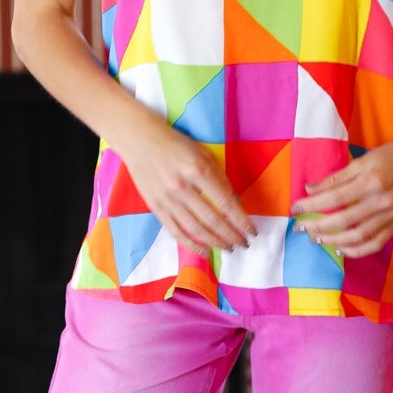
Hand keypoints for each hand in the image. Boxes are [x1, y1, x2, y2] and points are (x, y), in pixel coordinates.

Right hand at [120, 117, 256, 251]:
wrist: (139, 140)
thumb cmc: (176, 144)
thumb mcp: (203, 154)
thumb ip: (220, 178)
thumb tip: (236, 204)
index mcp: (198, 171)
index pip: (226, 203)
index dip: (241, 220)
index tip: (252, 231)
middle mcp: (183, 187)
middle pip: (213, 220)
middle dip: (232, 235)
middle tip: (244, 243)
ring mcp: (167, 199)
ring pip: (196, 229)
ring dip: (216, 242)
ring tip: (230, 248)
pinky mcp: (156, 207)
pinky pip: (176, 231)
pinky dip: (192, 244)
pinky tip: (205, 251)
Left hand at [291, 142, 392, 257]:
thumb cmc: (388, 157)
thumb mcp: (360, 161)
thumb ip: (335, 178)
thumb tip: (309, 190)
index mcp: (370, 181)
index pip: (334, 198)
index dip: (312, 205)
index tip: (296, 209)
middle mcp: (381, 200)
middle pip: (343, 220)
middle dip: (318, 226)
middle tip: (301, 228)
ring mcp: (390, 215)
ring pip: (358, 236)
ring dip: (334, 241)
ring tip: (317, 239)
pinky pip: (375, 243)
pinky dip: (357, 250)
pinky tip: (341, 250)